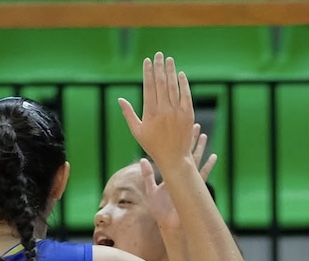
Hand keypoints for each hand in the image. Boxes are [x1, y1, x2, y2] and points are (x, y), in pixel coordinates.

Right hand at [119, 52, 194, 169]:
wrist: (174, 158)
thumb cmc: (153, 146)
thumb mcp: (137, 131)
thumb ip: (129, 114)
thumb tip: (119, 99)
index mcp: (150, 112)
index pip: (149, 86)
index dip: (148, 72)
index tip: (147, 61)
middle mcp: (164, 110)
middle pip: (161, 82)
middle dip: (159, 67)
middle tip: (158, 55)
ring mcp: (177, 112)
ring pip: (173, 86)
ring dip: (171, 71)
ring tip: (169, 60)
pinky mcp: (188, 115)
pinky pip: (186, 95)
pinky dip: (183, 84)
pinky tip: (181, 74)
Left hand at [144, 124, 216, 230]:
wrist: (170, 224)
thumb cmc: (159, 210)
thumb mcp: (150, 190)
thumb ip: (147, 176)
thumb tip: (142, 160)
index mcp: (170, 174)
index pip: (173, 154)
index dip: (176, 142)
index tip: (177, 130)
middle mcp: (180, 175)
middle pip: (186, 153)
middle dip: (190, 140)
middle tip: (195, 125)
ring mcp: (188, 181)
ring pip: (195, 160)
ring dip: (200, 148)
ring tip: (204, 135)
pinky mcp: (194, 188)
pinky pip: (203, 174)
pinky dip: (209, 166)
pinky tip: (214, 157)